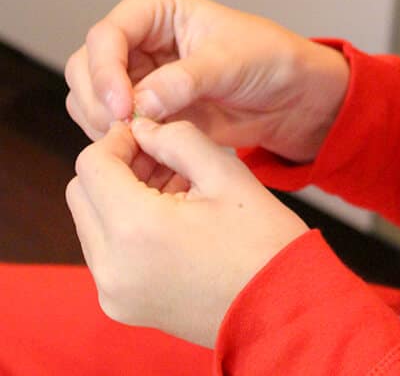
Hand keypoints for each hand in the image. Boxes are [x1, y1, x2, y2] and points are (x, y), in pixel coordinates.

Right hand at [65, 0, 348, 161]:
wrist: (288, 96)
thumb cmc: (267, 60)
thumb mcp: (230, 62)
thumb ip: (184, 80)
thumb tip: (142, 102)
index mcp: (155, 6)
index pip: (107, 34)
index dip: (106, 73)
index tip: (124, 108)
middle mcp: (136, 35)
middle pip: (86, 66)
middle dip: (100, 102)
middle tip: (128, 132)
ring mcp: (133, 72)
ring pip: (88, 98)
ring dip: (104, 124)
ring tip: (141, 142)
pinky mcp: (139, 107)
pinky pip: (107, 125)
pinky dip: (118, 141)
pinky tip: (145, 152)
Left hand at [66, 119, 308, 346]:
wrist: (281, 308)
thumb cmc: (262, 239)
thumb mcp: (225, 171)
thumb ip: (176, 138)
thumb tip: (143, 128)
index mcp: (136, 227)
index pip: (92, 165)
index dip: (117, 138)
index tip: (148, 133)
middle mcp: (112, 265)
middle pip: (81, 192)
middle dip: (115, 166)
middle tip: (159, 157)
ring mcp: (113, 291)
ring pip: (89, 220)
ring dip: (118, 194)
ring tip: (171, 186)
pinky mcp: (122, 304)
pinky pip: (104, 250)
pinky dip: (124, 225)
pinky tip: (170, 215)